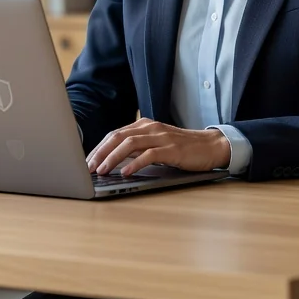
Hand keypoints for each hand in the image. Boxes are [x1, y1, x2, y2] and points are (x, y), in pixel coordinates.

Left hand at [86, 118, 230, 176]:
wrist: (211, 146)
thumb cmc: (182, 148)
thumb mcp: (156, 144)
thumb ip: (137, 148)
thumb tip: (113, 161)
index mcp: (144, 125)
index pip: (115, 134)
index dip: (98, 148)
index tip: (87, 162)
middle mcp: (150, 128)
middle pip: (118, 137)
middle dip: (100, 152)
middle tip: (88, 168)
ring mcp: (161, 137)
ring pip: (130, 144)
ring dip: (113, 158)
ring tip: (102, 171)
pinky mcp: (171, 149)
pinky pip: (149, 155)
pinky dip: (135, 164)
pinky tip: (126, 173)